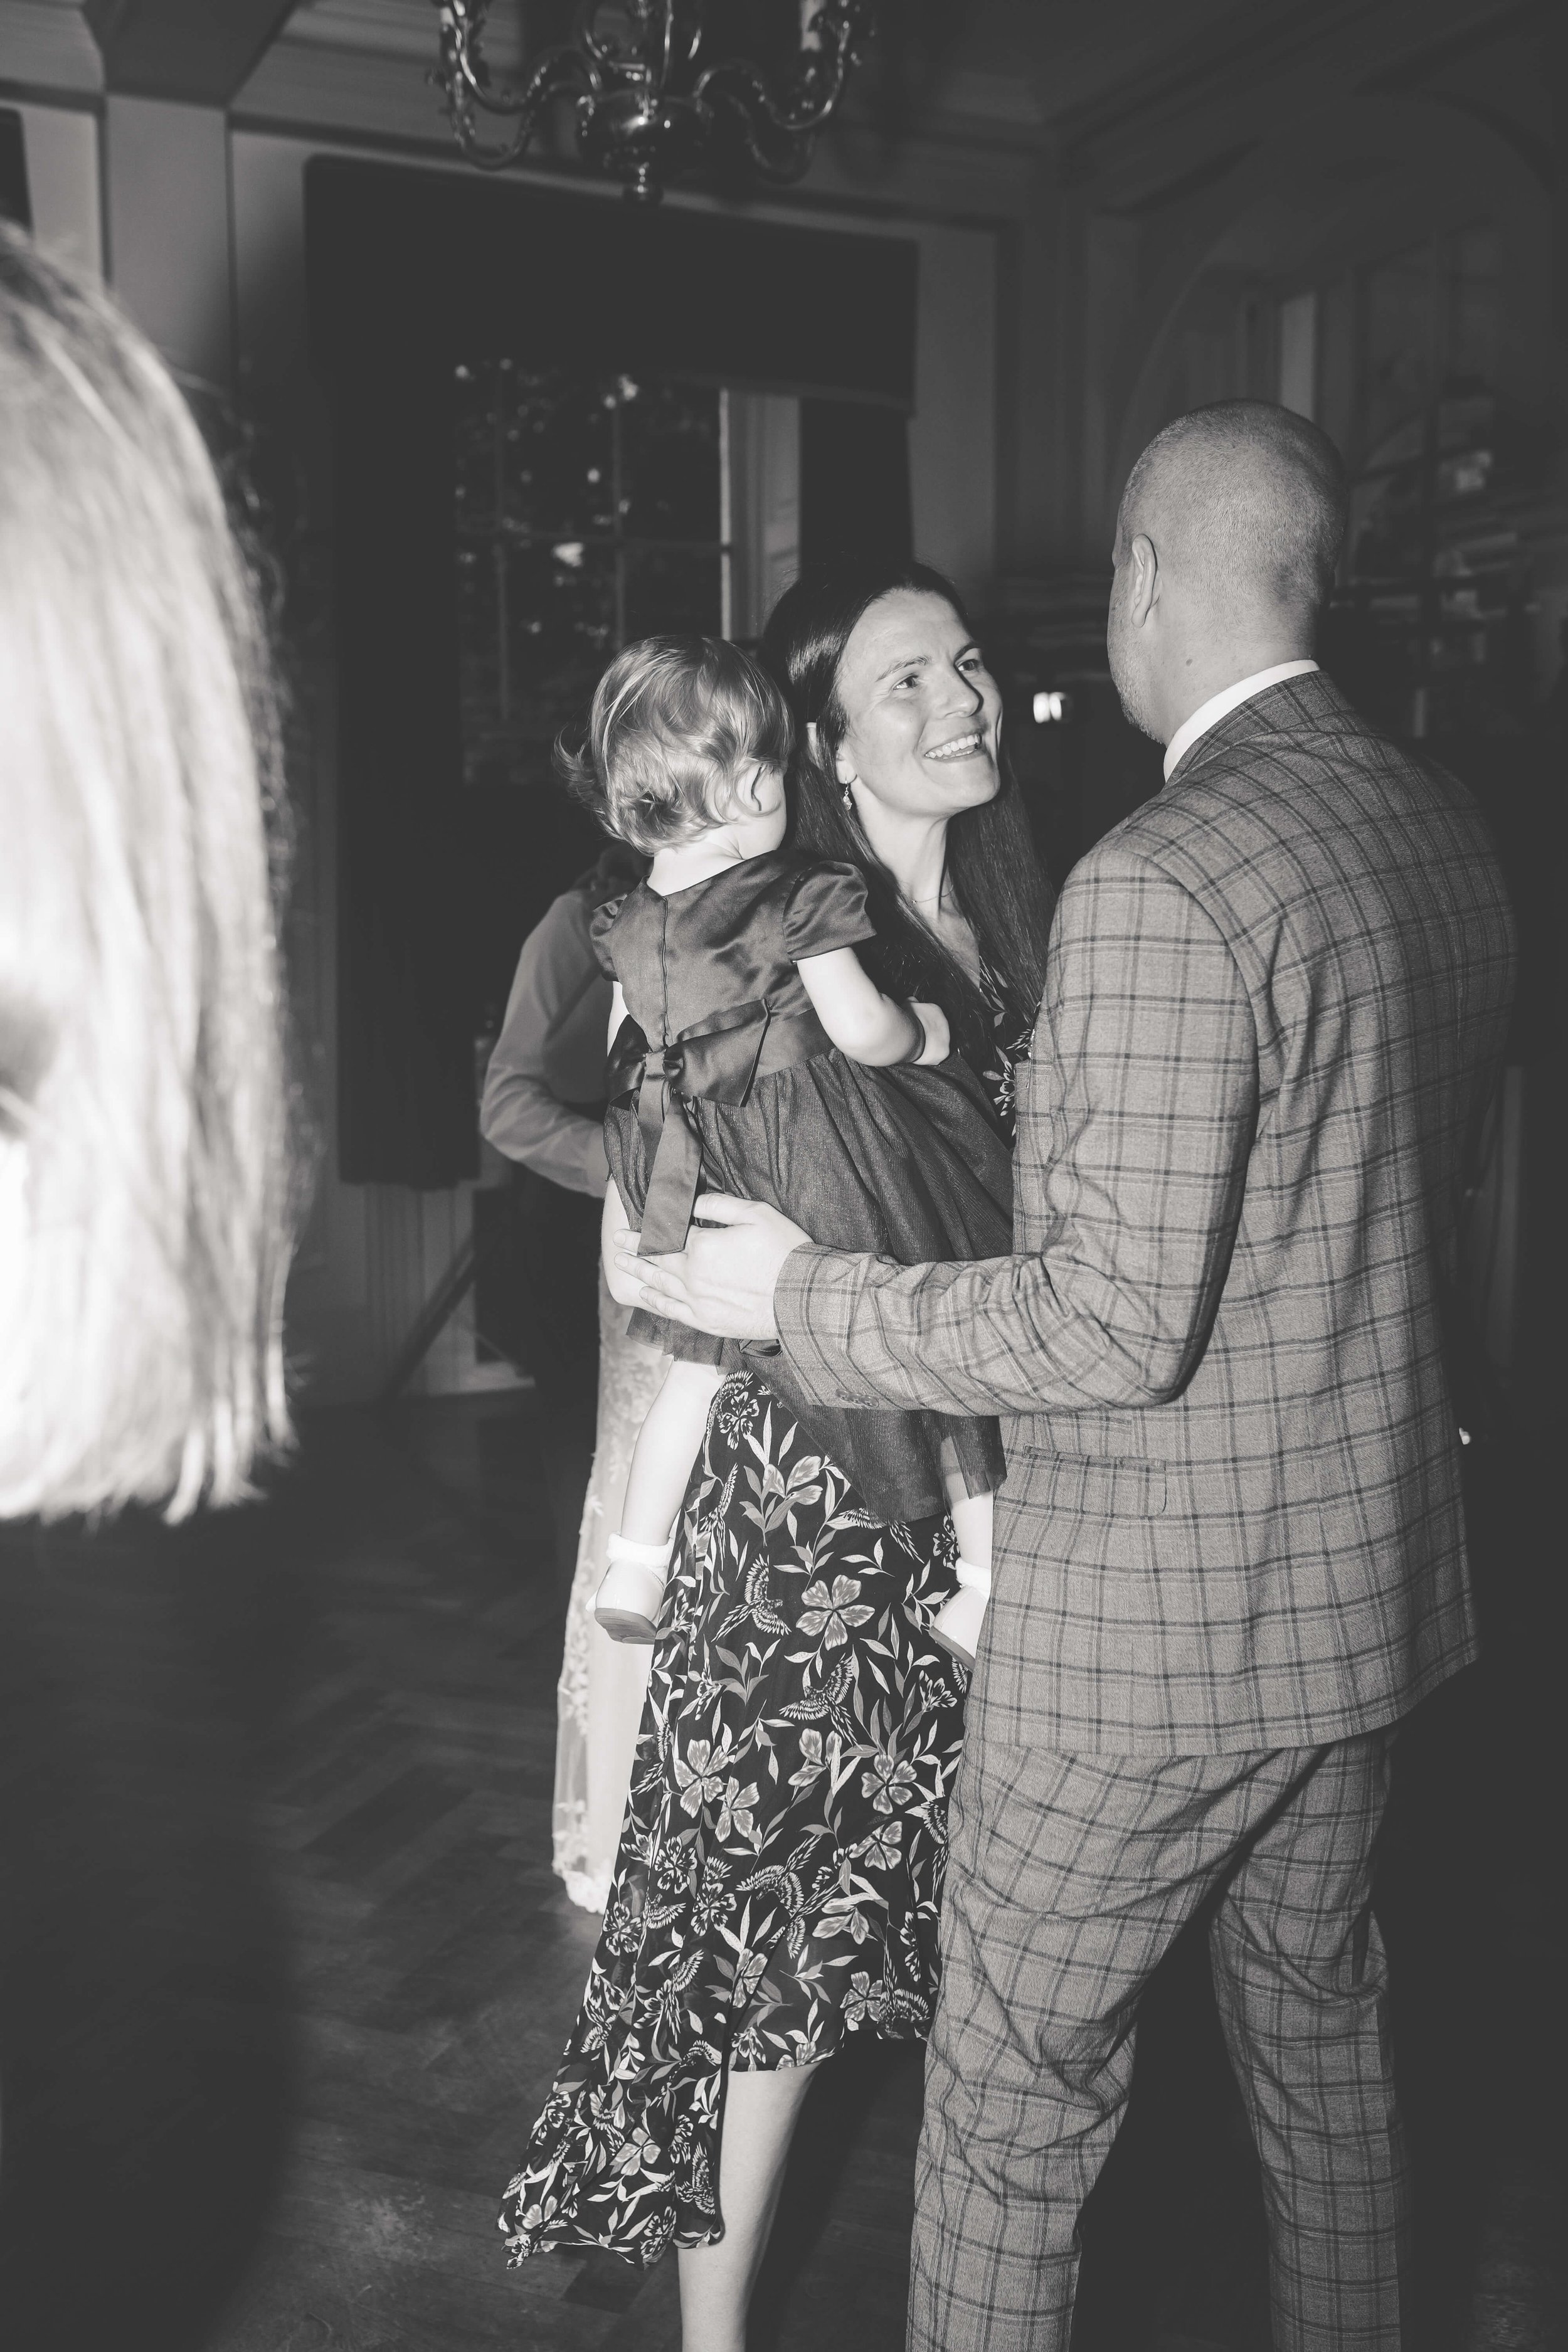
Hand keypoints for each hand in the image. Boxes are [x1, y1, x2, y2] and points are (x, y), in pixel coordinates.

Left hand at [613, 1195, 810, 1340]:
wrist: (801, 1299)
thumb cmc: (784, 1252)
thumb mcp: (755, 1214)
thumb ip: (719, 1204)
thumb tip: (693, 1201)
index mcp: (702, 1246)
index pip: (666, 1234)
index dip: (645, 1229)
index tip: (630, 1227)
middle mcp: (692, 1275)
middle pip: (655, 1260)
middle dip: (634, 1251)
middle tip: (617, 1243)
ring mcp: (697, 1302)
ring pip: (658, 1286)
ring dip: (639, 1274)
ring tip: (624, 1266)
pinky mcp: (706, 1321)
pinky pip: (672, 1312)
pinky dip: (655, 1303)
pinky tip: (647, 1296)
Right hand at [910, 999, 950, 1064]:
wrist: (908, 1035)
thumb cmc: (905, 1021)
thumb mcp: (906, 1005)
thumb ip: (911, 1001)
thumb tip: (912, 999)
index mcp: (935, 1010)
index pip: (930, 1016)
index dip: (921, 1023)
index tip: (914, 1027)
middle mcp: (944, 1023)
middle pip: (935, 1030)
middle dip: (926, 1034)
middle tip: (914, 1039)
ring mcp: (946, 1038)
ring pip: (937, 1043)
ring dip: (929, 1045)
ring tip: (916, 1048)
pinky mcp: (944, 1051)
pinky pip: (937, 1055)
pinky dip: (930, 1057)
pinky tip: (920, 1056)